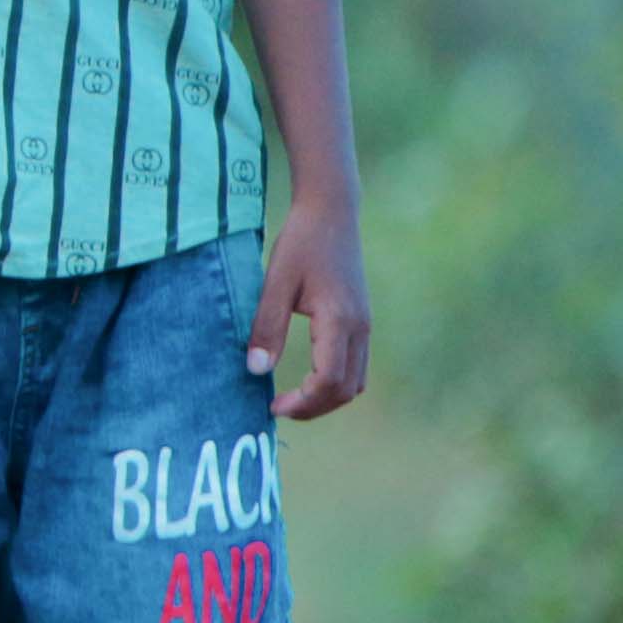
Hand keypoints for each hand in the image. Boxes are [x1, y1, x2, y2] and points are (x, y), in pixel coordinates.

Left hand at [251, 201, 368, 419]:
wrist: (332, 214)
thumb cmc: (301, 244)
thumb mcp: (275, 282)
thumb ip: (267, 326)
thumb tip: (257, 370)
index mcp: (340, 321)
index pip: (329, 381)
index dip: (302, 403)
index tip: (272, 406)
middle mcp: (360, 328)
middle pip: (347, 390)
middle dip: (314, 407)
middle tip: (278, 409)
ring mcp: (365, 326)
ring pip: (356, 381)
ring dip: (326, 398)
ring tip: (291, 399)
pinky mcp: (361, 321)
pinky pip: (356, 365)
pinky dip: (335, 381)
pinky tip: (307, 378)